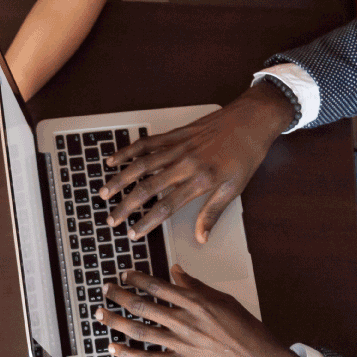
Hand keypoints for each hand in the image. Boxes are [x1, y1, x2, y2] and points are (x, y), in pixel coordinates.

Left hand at [96, 265, 303, 356]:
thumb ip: (197, 286)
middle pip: (142, 306)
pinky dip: (128, 353)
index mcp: (195, 302)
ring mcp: (181, 343)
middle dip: (119, 296)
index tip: (124, 275)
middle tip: (106, 289)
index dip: (136, 279)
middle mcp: (184, 321)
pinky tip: (112, 347)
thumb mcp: (224, 300)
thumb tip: (176, 271)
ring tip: (100, 314)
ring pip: (140, 330)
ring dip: (116, 321)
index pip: (157, 286)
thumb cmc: (246, 330)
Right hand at [98, 82, 293, 242]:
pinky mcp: (175, 134)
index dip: (146, 222)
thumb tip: (201, 238)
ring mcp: (178, 147)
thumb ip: (213, 213)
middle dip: (125, 206)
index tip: (132, 233)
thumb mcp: (234, 188)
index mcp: (200, 180)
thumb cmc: (246, 154)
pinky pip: (147, 143)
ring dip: (119, 179)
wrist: (253, 118)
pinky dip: (128, 151)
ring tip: (103, 192)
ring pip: (141, 165)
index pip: (166, 207)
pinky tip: (113, 160)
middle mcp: (185, 164)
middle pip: (147, 188)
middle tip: (111, 219)